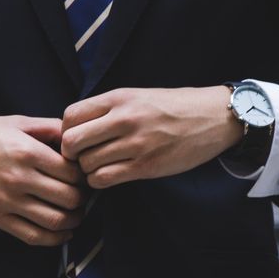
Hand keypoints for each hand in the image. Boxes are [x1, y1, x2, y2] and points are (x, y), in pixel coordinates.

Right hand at [0, 116, 85, 245]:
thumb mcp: (16, 122)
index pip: (72, 172)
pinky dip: (55, 239)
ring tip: (76, 213)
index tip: (84, 174)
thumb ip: (49, 127)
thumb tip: (77, 136)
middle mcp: (18, 178)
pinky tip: (63, 232)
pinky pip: (33, 236)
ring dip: (74, 220)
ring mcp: (7, 201)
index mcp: (26, 151)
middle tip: (83, 193)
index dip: (84, 175)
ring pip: (55, 221)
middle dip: (82, 198)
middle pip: (69, 198)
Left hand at [61, 87, 242, 188]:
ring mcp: (135, 144)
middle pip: (72, 142)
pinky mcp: (146, 166)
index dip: (66, 131)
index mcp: (119, 98)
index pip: (70, 116)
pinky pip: (104, 179)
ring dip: (87, 170)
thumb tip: (75, 128)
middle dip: (71, 154)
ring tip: (100, 166)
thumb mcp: (137, 96)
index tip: (77, 138)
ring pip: (86, 164)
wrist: (213, 117)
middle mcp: (124, 119)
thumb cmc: (173, 107)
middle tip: (82, 157)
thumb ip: (108, 109)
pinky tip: (110, 175)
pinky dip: (100, 181)